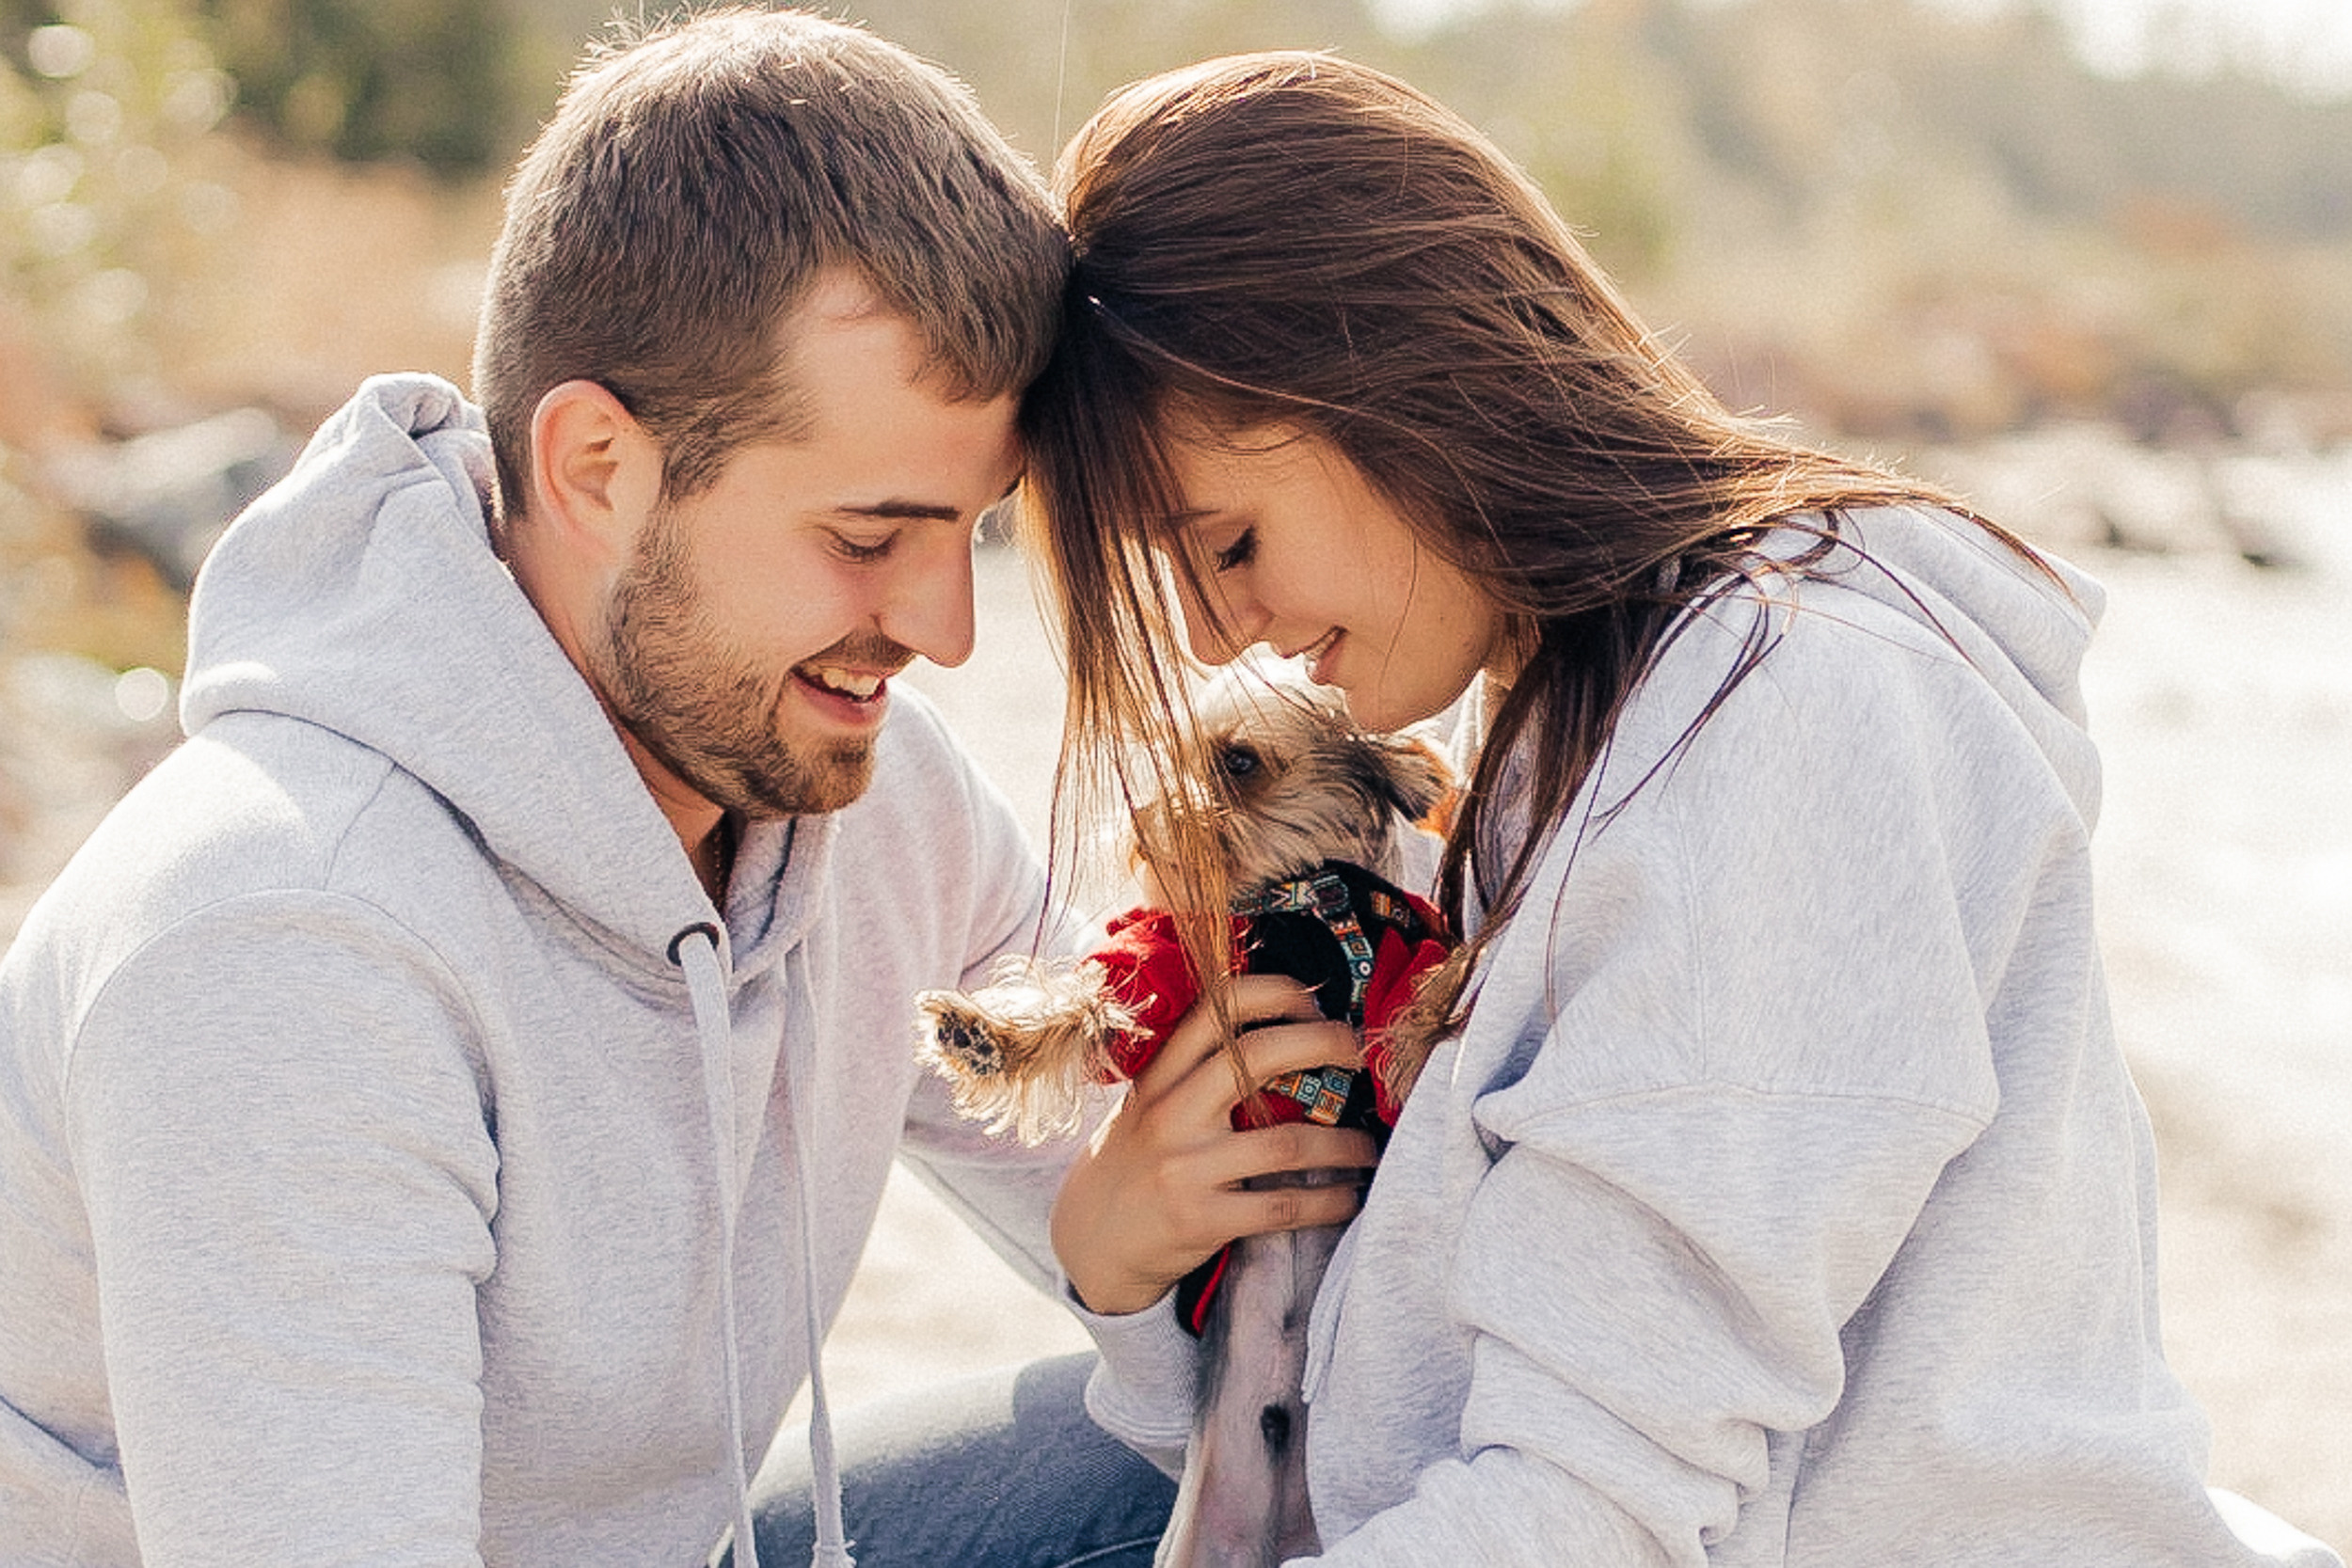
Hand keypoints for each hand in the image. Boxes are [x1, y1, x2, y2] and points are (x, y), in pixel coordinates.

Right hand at [1052, 974, 1380, 1316]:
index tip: (1315, 1002)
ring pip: (1287, 1143)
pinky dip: (1329, 1200)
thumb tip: (1284, 1035)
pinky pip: (1283, 1206)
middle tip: (1359, 1054)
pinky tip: (1350, 1196)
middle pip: (1257, 1056)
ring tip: (1369, 1146)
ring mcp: (1185, 1168)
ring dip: (1344, 1144)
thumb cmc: (1136, 1163)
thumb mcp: (1148, 1106)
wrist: (1092, 1242)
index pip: (1216, 1009)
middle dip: (1323, 1044)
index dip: (1274, 993)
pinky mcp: (1201, 1220)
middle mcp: (1170, 1114)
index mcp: (1159, 1077)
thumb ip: (1196, 1074)